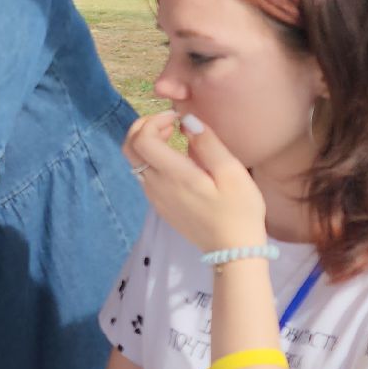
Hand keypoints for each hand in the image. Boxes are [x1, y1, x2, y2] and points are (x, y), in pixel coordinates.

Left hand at [124, 110, 266, 252]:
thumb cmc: (238, 210)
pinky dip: (152, 159)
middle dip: (144, 128)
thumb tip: (187, 120)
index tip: (175, 118)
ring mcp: (155, 197)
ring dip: (147, 143)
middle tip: (170, 123)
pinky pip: (144, 175)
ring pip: (134, 162)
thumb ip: (208, 143)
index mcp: (173, 175)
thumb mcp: (232, 172)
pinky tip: (177, 159)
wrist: (232, 251)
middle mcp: (156, 185)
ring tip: (174, 137)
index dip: (153, 121)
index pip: (141, 140)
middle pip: (129, 148)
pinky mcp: (160, 205)